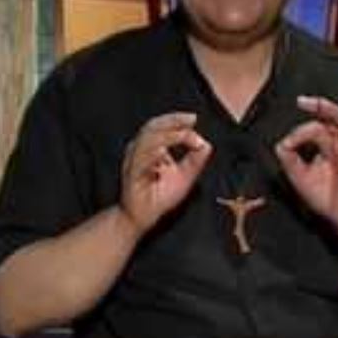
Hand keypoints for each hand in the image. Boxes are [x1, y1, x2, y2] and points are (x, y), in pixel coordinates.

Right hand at [120, 112, 211, 234]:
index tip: (193, 119)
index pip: (160, 125)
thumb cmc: (160, 196)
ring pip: (145, 142)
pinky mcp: (131, 178)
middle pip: (152, 127)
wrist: (142, 218)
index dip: (176, 120)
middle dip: (172, 121)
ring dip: (167, 137)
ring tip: (184, 135)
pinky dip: (151, 156)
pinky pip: (139, 163)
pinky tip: (162, 153)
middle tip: (190, 120)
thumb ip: (195, 160)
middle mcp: (138, 151)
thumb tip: (206, 144)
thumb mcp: (184, 176)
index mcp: (148, 146)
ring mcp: (132, 163)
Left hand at [275, 95, 337, 233]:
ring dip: (334, 112)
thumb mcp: (298, 175)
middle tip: (302, 101)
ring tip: (319, 105)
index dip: (300, 132)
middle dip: (319, 106)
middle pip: (332, 117)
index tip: (288, 144)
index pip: (315, 126)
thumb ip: (289, 158)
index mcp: (326, 143)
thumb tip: (281, 143)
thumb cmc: (321, 194)